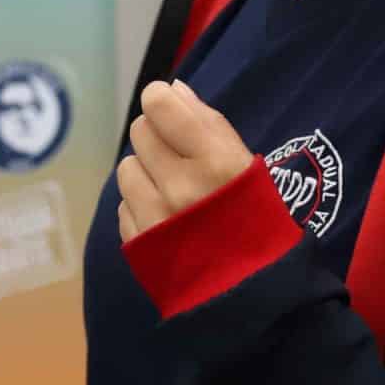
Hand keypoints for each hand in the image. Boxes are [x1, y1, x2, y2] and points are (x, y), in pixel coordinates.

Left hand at [117, 80, 255, 242]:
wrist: (251, 296)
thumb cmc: (260, 223)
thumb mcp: (249, 168)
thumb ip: (210, 125)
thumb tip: (173, 89)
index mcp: (215, 162)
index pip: (159, 104)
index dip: (162, 101)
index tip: (172, 112)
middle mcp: (180, 186)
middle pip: (141, 131)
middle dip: (157, 136)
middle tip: (178, 155)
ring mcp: (155, 217)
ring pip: (127, 166)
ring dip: (145, 171)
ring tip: (170, 189)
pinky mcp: (137, 243)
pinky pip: (123, 205)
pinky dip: (139, 205)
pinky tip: (165, 218)